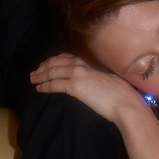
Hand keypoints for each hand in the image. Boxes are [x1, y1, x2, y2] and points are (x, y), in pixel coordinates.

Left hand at [29, 51, 145, 126]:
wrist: (125, 101)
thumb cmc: (120, 93)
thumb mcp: (106, 78)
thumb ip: (94, 76)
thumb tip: (88, 81)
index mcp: (89, 62)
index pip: (66, 57)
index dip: (53, 60)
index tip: (46, 64)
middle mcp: (81, 65)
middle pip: (55, 63)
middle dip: (43, 67)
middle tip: (35, 72)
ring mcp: (77, 74)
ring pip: (51, 72)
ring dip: (40, 76)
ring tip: (33, 79)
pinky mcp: (74, 86)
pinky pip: (54, 85)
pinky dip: (44, 86)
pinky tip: (38, 88)